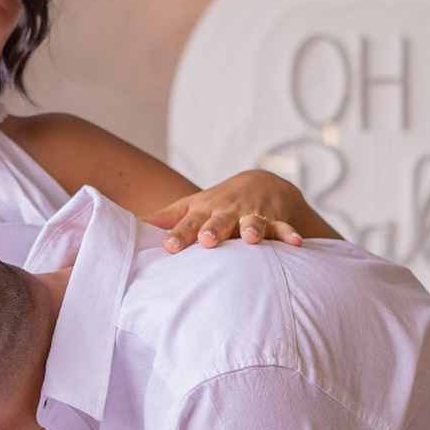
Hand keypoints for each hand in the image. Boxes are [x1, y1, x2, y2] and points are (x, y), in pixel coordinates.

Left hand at [141, 168, 306, 253]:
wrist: (260, 182)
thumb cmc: (217, 202)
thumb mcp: (191, 206)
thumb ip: (165, 218)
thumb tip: (132, 225)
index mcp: (204, 211)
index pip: (189, 224)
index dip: (180, 235)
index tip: (169, 247)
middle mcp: (228, 212)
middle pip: (219, 221)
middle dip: (214, 230)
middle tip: (208, 240)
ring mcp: (253, 214)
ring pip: (253, 222)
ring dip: (252, 228)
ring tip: (250, 239)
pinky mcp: (276, 219)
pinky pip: (284, 228)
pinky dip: (290, 234)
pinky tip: (296, 243)